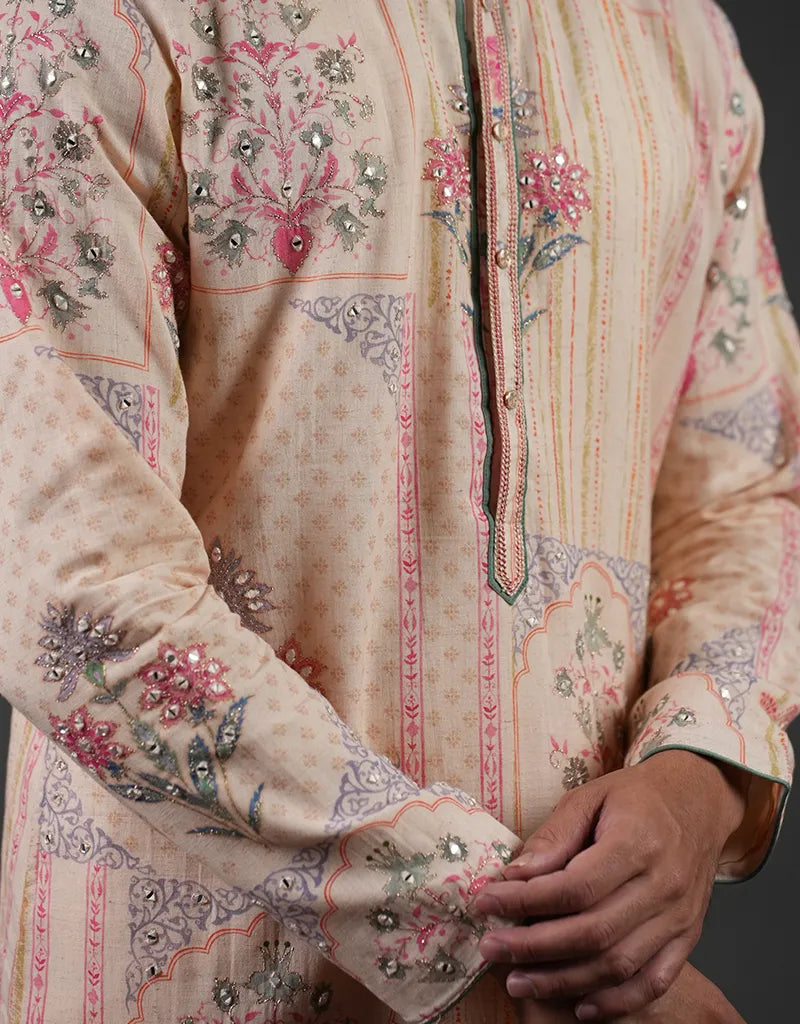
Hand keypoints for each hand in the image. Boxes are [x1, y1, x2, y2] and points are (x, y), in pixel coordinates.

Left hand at [474, 751, 745, 1020]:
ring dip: (564, 981)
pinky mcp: (687, 937)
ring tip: (518, 981)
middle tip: (491, 949)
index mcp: (636, 842)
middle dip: (534, 948)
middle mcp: (663, 885)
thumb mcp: (589, 797)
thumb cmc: (637, 797)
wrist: (697, 800)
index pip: (574, 887)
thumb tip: (514, 875)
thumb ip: (553, 837)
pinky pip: (653, 982)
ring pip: (618, 964)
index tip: (486, 903)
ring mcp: (679, 917)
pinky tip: (579, 1006)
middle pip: (593, 932)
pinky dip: (616, 1002)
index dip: (526, 902)